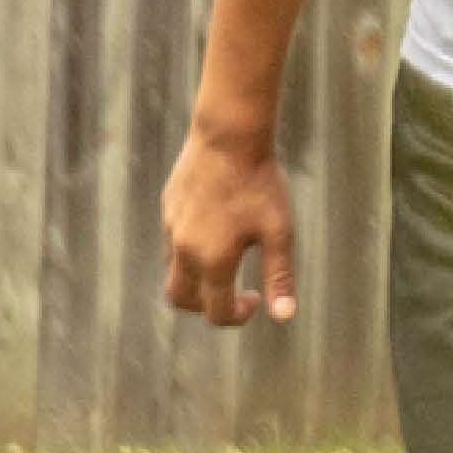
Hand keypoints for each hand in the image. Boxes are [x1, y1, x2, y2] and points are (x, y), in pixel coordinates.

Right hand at [159, 136, 297, 325]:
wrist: (228, 137)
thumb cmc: (260, 183)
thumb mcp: (279, 232)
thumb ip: (280, 276)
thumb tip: (285, 316)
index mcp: (212, 261)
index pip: (215, 312)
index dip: (237, 316)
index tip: (255, 299)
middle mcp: (184, 250)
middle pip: (181, 300)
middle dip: (205, 306)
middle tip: (233, 292)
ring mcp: (171, 227)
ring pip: (174, 270)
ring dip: (197, 277)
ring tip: (228, 256)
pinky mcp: (168, 207)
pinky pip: (172, 242)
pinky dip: (189, 251)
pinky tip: (216, 228)